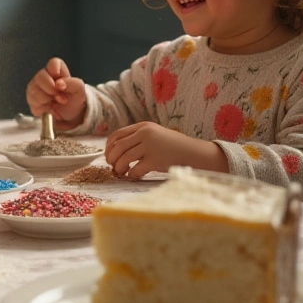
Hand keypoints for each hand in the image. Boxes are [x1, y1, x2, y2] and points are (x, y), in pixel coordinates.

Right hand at [26, 57, 86, 127]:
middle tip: (60, 97)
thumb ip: (72, 83)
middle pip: (40, 76)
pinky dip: (45, 109)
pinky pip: (34, 103)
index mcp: (56, 70)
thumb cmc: (73, 98)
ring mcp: (35, 88)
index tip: (58, 77)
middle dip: (51, 88)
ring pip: (35, 91)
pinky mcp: (31, 101)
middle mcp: (43, 76)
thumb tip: (59, 83)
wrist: (69, 115)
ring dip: (48, 100)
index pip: (52, 63)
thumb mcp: (79, 90)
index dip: (54, 68)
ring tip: (57, 104)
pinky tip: (52, 110)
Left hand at [104, 121, 227, 177]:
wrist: (193, 152)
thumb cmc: (172, 147)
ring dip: (119, 168)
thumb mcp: (154, 135)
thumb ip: (137, 138)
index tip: (108, 156)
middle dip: (112, 159)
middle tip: (113, 167)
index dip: (108, 147)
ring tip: (121, 173)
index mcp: (143, 126)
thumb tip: (115, 151)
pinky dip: (131, 175)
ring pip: (124, 158)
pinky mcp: (155, 160)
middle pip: (118, 147)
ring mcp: (150, 146)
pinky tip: (134, 176)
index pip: (117, 134)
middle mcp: (145, 133)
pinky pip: (135, 169)